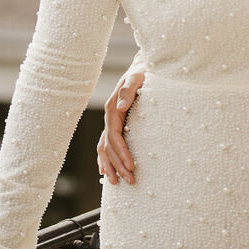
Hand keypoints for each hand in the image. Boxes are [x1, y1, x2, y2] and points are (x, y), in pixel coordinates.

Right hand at [96, 66, 144, 183]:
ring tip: (117, 183)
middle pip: (109, 146)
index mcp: (113, 108)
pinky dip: (104, 159)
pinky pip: (105, 145)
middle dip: (118, 165)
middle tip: (130, 181)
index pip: (114, 136)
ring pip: (104, 148)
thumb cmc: (144, 72)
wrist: (143, 65)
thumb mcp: (138, 76)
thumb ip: (129, 89)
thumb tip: (119, 106)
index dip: (121, 152)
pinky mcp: (116, 124)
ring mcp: (111, 121)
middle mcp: (109, 117)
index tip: (131, 166)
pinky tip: (106, 172)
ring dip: (110, 166)